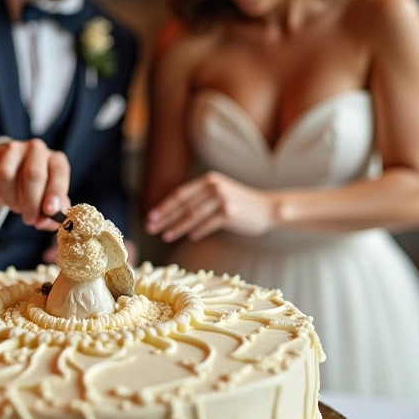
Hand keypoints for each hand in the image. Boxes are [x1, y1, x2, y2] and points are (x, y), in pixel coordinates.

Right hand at [0, 139, 70, 230]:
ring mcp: (13, 148)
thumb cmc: (38, 192)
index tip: (49, 211)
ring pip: (6, 174)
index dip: (54, 193)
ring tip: (16, 205)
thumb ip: (52, 216)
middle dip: (31, 202)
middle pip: (33, 174)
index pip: (59, 174)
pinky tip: (0, 193)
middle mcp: (36, 149)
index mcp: (56, 160)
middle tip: (30, 219)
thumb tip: (43, 222)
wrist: (14, 176)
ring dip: (10, 198)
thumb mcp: (50, 203)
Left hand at [145, 171, 273, 241]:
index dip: (164, 207)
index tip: (151, 217)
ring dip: (177, 227)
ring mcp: (222, 199)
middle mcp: (214, 186)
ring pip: (192, 215)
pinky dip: (197, 231)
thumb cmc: (240, 205)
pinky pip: (208, 223)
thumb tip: (174, 213)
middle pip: (183, 204)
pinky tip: (189, 238)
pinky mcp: (230, 212)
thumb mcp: (219, 194)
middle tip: (151, 228)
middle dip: (165, 217)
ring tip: (165, 236)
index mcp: (208, 180)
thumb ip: (200, 199)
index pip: (180, 194)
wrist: (267, 209)